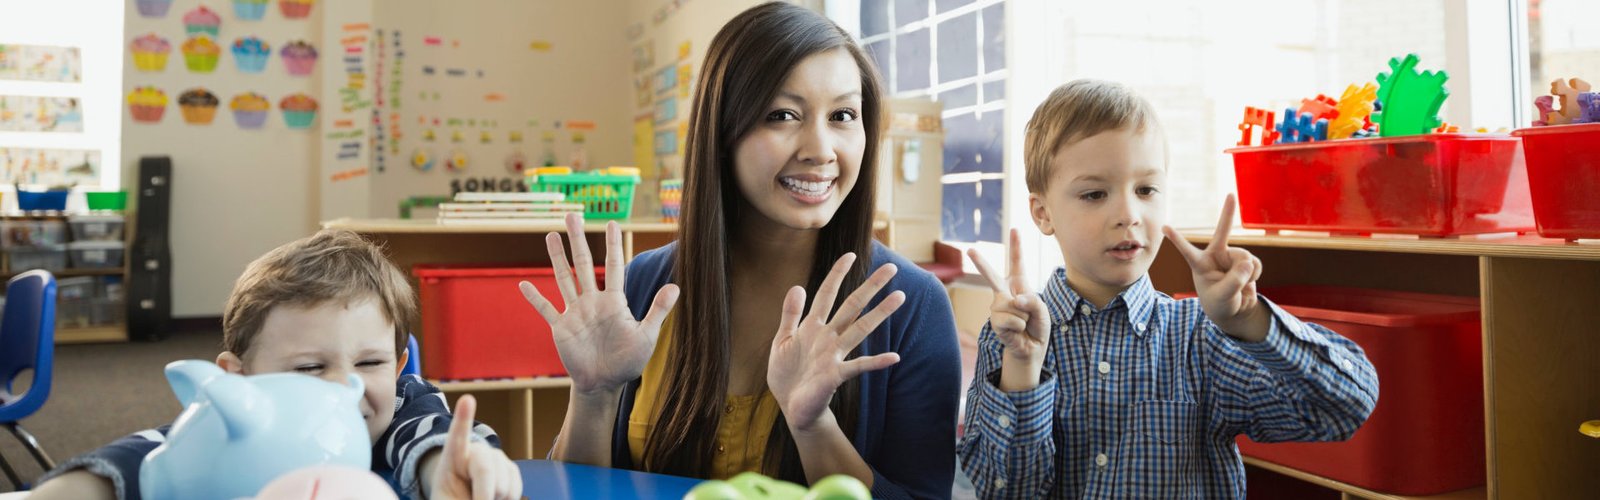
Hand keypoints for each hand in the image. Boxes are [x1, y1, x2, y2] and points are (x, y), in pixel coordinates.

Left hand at [427, 395, 521, 499]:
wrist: (465, 498)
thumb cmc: (452, 499)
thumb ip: (453, 498)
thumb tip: (481, 496)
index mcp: (453, 457)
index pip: (457, 437)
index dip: (463, 418)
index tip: (467, 400)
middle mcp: (477, 452)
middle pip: (485, 470)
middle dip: (483, 494)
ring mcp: (497, 459)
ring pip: (503, 485)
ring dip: (495, 499)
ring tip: (481, 499)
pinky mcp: (512, 470)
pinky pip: (515, 490)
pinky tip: (496, 499)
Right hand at [520, 213, 678, 396]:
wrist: (605, 383)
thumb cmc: (628, 361)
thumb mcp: (647, 335)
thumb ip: (658, 310)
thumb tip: (676, 287)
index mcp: (614, 301)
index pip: (613, 266)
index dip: (612, 245)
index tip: (612, 223)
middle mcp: (592, 301)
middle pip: (583, 264)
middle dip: (578, 239)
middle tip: (572, 214)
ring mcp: (575, 313)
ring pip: (563, 279)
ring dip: (556, 258)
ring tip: (550, 235)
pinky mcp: (561, 328)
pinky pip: (546, 309)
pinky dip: (535, 298)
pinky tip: (523, 284)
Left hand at [768, 253, 903, 432]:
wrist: (791, 407)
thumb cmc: (787, 374)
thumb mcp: (782, 340)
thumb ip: (790, 314)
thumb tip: (797, 285)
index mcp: (812, 327)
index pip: (826, 294)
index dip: (837, 274)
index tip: (850, 255)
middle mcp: (828, 337)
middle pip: (852, 306)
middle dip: (870, 287)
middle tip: (891, 268)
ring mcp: (834, 355)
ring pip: (860, 329)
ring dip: (879, 313)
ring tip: (898, 296)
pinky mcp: (836, 375)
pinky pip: (859, 366)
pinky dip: (876, 362)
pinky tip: (894, 357)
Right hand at [967, 229, 1051, 389]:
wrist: (1031, 347)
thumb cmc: (1037, 325)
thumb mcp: (1042, 311)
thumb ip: (1033, 302)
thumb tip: (1015, 301)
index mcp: (1019, 284)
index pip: (1017, 262)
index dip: (1017, 245)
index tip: (1015, 228)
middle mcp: (1005, 292)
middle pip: (991, 275)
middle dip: (981, 263)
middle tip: (970, 250)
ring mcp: (997, 306)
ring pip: (1013, 306)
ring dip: (1025, 317)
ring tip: (1023, 324)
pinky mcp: (995, 321)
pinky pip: (1011, 319)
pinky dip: (1019, 326)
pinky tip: (1017, 331)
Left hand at [1162, 194, 1268, 340]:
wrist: (1235, 309)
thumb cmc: (1221, 303)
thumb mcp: (1224, 297)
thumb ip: (1234, 281)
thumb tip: (1248, 262)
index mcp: (1200, 264)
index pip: (1187, 250)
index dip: (1177, 239)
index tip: (1163, 227)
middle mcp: (1216, 256)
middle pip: (1223, 231)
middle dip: (1228, 213)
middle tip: (1230, 194)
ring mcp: (1231, 256)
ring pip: (1245, 257)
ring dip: (1246, 274)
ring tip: (1238, 285)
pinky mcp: (1246, 261)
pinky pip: (1255, 264)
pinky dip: (1255, 274)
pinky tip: (1249, 281)